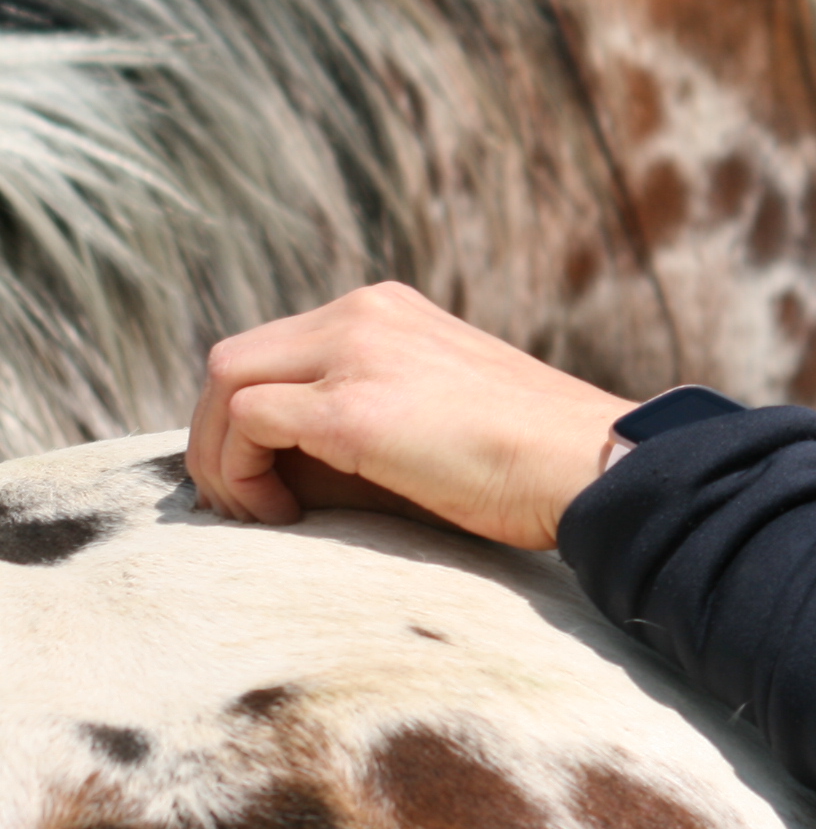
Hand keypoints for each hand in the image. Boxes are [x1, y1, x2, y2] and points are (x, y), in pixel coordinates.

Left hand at [190, 283, 634, 549]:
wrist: (589, 466)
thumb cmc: (524, 462)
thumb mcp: (432, 411)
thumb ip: (361, 410)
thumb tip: (275, 466)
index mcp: (388, 311)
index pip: (274, 349)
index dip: (248, 419)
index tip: (272, 480)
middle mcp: (367, 312)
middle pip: (232, 359)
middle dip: (214, 436)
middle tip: (246, 502)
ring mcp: (358, 352)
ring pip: (224, 381)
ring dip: (217, 456)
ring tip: (258, 512)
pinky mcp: (354, 407)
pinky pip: (246, 422)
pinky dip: (239, 474)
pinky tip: (283, 517)